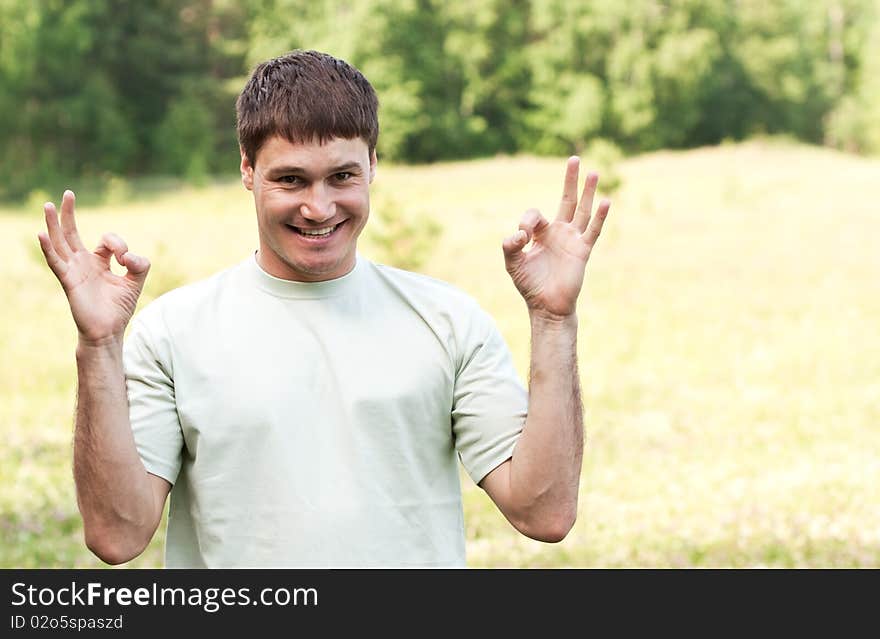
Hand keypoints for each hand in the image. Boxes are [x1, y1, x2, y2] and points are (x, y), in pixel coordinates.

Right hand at [38, 190, 149, 344]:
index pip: (106, 241)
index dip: (119, 244)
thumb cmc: (118, 308)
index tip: (127, 259)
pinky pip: (56, 262)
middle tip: (68, 193)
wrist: (108, 332)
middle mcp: (83, 264)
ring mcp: (73, 271)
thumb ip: (140, 264)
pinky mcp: (68, 281)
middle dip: (70, 213)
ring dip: (54, 224)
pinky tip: (42, 234)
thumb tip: (128, 255)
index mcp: (98, 262)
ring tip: (48, 205)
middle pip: (72, 233)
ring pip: (60, 243)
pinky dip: (49, 248)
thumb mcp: (136, 281)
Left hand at [502, 156, 610, 318]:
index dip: (527, 221)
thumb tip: (520, 234)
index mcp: (541, 234)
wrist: (546, 306)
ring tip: (593, 172)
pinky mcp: (582, 250)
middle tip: (574, 159)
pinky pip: (593, 230)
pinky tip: (605, 201)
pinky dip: (599, 216)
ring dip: (587, 192)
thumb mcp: (512, 263)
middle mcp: (559, 233)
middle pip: (566, 200)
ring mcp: (572, 240)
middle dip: (569, 180)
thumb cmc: (529, 285)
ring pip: (582, 210)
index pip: (535, 214)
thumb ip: (509, 245)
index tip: (522, 237)